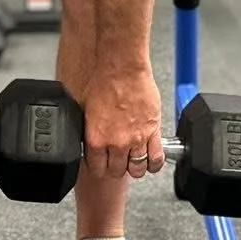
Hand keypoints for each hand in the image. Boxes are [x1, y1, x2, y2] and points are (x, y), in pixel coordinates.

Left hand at [82, 64, 163, 180]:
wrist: (122, 68)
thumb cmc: (103, 81)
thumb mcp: (84, 110)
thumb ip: (87, 130)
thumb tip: (86, 140)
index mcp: (95, 139)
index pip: (96, 169)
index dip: (98, 166)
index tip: (100, 163)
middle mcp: (116, 143)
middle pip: (116, 171)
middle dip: (115, 168)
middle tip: (116, 160)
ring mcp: (136, 139)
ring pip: (137, 169)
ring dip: (134, 167)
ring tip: (132, 160)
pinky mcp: (153, 132)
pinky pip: (156, 159)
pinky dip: (153, 164)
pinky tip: (150, 160)